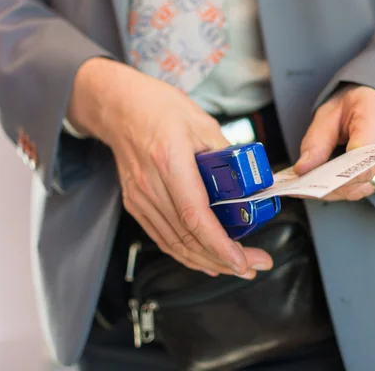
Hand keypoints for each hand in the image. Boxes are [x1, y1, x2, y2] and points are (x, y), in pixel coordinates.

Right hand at [68, 58, 272, 278]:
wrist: (119, 107)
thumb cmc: (159, 108)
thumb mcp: (202, 122)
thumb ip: (227, 153)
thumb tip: (250, 180)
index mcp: (170, 160)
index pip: (195, 215)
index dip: (219, 244)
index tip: (242, 260)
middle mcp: (151, 184)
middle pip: (187, 237)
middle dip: (224, 260)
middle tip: (255, 265)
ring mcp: (140, 197)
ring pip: (175, 244)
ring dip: (208, 262)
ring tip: (239, 267)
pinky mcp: (136, 204)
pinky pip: (163, 238)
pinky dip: (186, 254)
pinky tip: (207, 261)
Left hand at [294, 85, 374, 199]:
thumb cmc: (362, 102)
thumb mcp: (332, 111)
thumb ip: (316, 141)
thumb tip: (302, 170)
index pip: (359, 156)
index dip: (331, 174)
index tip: (306, 181)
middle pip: (362, 177)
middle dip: (329, 186)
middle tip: (303, 186)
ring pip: (367, 187)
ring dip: (340, 189)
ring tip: (318, 182)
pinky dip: (355, 187)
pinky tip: (340, 180)